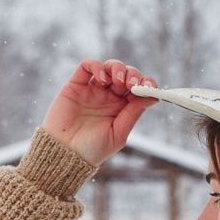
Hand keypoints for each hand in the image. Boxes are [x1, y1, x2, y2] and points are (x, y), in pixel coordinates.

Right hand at [41, 58, 157, 165]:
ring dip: (118, 68)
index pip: (139, 89)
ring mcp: (93, 89)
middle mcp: (109, 96)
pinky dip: (97, 66)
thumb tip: (154, 96)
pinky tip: (102, 79)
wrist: (65, 153)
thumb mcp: (118, 134)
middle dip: (133, 74)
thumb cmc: (92, 149)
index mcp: (122, 108)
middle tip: (132, 84)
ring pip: (110, 67)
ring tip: (118, 81)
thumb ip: (133, 113)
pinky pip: (88, 65)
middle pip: (127, 74)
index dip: (146, 83)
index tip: (148, 88)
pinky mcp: (76, 84)